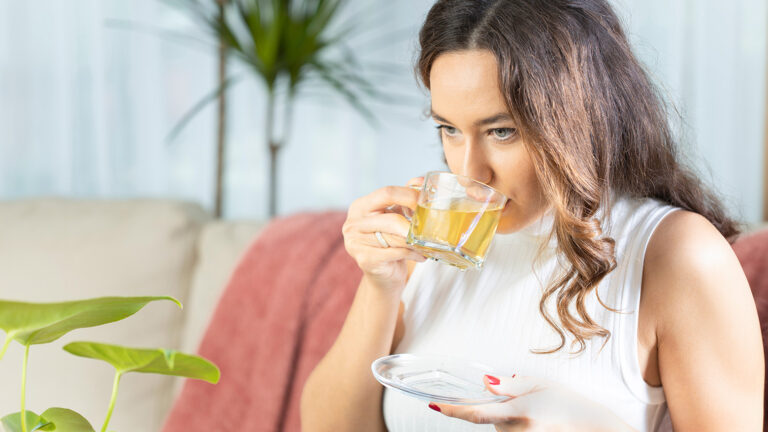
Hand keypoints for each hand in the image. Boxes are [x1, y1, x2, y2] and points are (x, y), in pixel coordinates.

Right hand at [342, 177, 424, 290]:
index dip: (409, 196)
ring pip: (395, 238)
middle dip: (414, 224)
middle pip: (391, 218)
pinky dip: (413, 253)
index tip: (425, 203)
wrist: (383, 275)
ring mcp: (356, 242)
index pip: (386, 193)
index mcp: (360, 207)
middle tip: (430, 227)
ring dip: (416, 241)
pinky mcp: (365, 260)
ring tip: (428, 244)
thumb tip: (420, 181)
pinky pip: (396, 253)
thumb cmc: (389, 243)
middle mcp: (353, 223)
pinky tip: (420, 255)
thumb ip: (404, 198)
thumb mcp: (395, 216)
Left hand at [428, 375, 636, 431]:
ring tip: (534, 415)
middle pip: (490, 422)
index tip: (433, 406)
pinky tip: (534, 423)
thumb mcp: (539, 385)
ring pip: (500, 430)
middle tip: (522, 403)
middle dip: (497, 410)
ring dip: (508, 421)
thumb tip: (484, 382)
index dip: (452, 411)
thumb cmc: (569, 404)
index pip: (477, 414)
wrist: (595, 427)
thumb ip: (509, 385)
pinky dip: (515, 428)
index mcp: (521, 413)